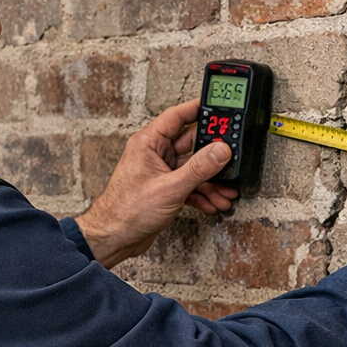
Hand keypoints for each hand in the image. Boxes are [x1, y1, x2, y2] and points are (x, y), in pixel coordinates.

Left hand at [75, 101, 240, 268]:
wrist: (115, 238)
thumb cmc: (127, 211)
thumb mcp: (169, 187)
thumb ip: (199, 169)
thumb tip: (221, 151)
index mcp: (148, 143)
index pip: (177, 116)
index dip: (199, 109)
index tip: (219, 108)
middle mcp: (154, 154)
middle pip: (191, 144)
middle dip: (213, 156)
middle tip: (232, 159)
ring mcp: (161, 172)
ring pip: (193, 168)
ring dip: (211, 181)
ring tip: (226, 191)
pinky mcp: (165, 190)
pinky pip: (189, 185)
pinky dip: (202, 194)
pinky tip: (212, 203)